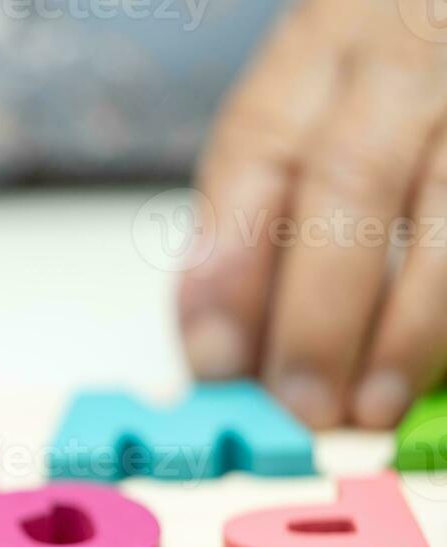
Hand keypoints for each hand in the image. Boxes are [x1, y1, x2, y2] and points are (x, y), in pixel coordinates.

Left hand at [180, 0, 446, 428]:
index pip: (259, 150)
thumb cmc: (374, 96)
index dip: (233, 267)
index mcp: (318, 49)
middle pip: (352, 179)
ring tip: (374, 408)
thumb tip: (211, 351)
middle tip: (303, 407)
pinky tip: (439, 373)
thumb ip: (245, 228)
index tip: (217, 364)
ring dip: (412, 327)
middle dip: (321, 311)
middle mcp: (403, 57)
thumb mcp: (297, 128)